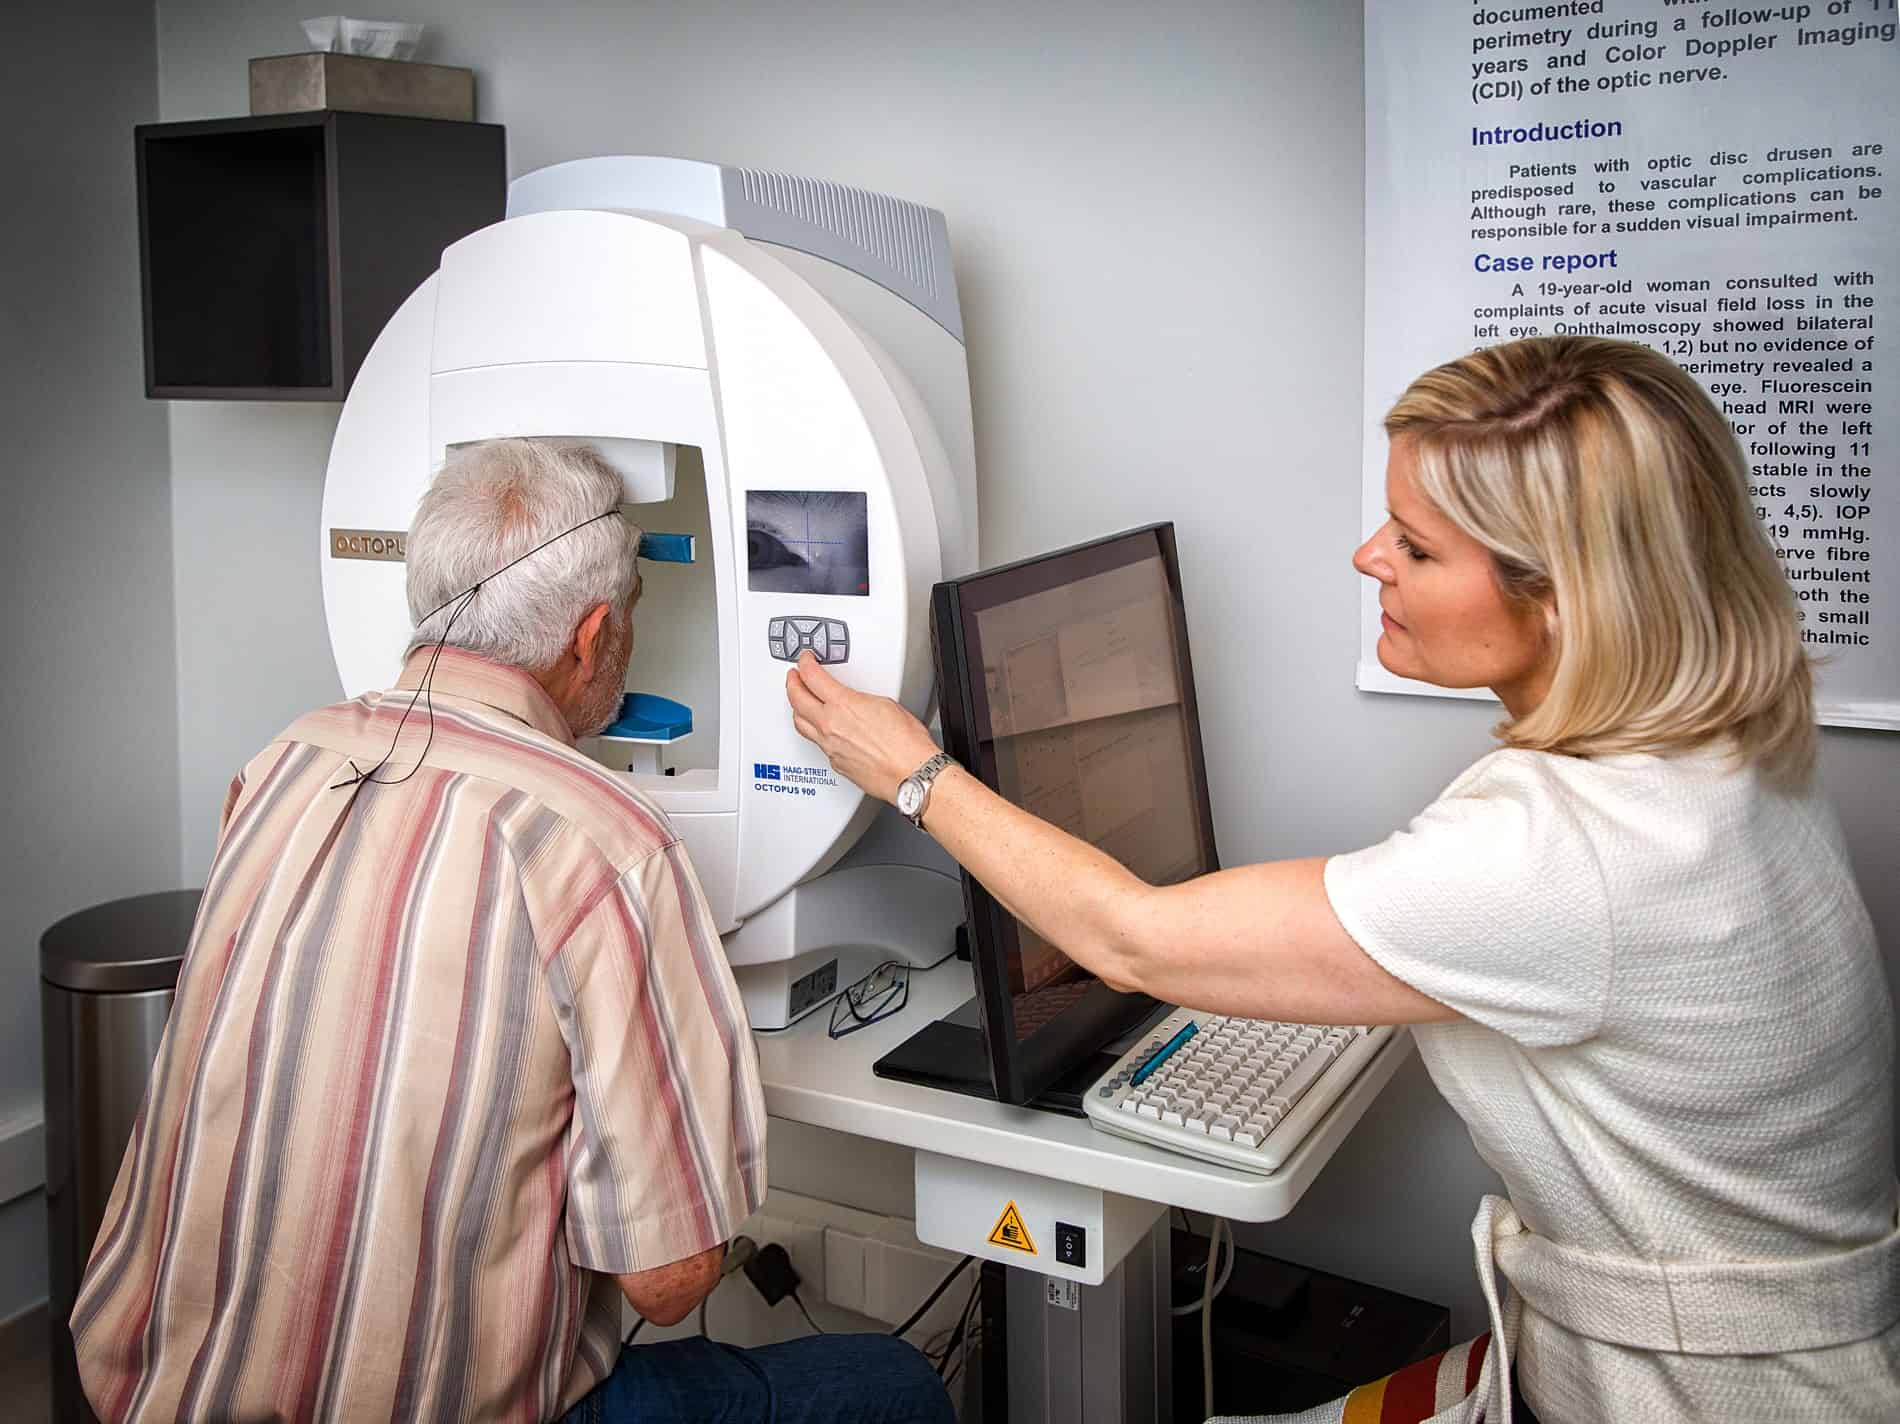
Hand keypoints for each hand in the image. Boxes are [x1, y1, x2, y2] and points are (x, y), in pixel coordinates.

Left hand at [785, 652, 941, 803]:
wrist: (910, 772)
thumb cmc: (906, 742)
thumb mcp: (885, 703)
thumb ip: (861, 700)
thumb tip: (856, 701)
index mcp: (843, 704)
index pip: (812, 677)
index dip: (805, 664)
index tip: (805, 660)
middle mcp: (830, 725)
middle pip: (796, 699)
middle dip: (792, 683)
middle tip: (793, 676)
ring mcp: (829, 746)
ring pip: (800, 724)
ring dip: (796, 708)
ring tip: (799, 701)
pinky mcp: (835, 763)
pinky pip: (816, 743)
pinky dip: (815, 732)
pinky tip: (820, 729)